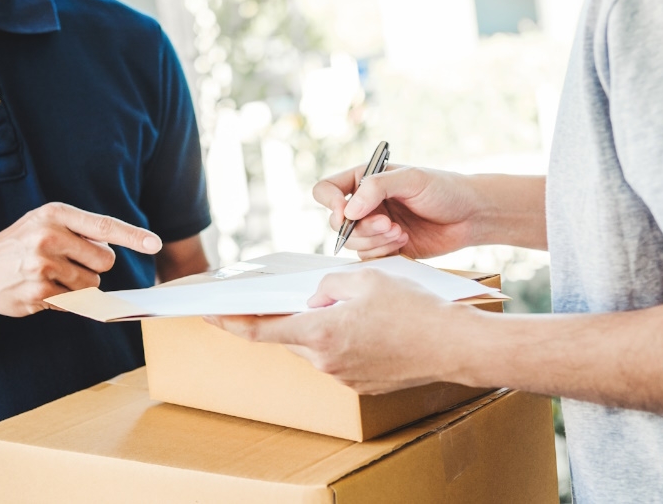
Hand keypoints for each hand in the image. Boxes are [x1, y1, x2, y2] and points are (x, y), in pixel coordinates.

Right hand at [0, 202, 162, 316]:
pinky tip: (40, 290)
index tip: (155, 244)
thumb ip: (79, 232)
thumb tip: (117, 252)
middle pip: (105, 261)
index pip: (104, 226)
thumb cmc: (18, 247)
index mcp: (55, 214)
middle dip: (93, 267)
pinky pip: (74, 301)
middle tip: (65, 263)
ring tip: (48, 276)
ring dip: (78, 286)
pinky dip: (63, 300)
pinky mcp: (40, 291)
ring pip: (92, 284)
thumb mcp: (43, 224)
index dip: (133, 236)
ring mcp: (44, 264)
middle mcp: (50, 235)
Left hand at [210, 269, 464, 393]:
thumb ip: (328, 283)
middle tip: (305, 296)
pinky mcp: (363, 384)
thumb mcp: (365, 278)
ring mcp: (345, 377)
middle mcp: (327, 361)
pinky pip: (341, 358)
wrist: (453, 345)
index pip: (261, 331)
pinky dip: (346, 340)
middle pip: (293, 336)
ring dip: (325, 326)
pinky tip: (372, 326)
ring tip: (357, 307)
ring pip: (319, 346)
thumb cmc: (413, 308)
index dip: (230, 322)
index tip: (209, 314)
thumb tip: (316, 296)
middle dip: (293, 316)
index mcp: (321, 332)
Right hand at [315, 165, 478, 258]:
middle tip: (390, 225)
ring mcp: (374, 227)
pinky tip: (405, 242)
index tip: (347, 214)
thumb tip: (347, 210)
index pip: (326, 190)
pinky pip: (368, 258)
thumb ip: (376, 188)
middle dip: (363, 228)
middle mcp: (365, 204)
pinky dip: (383, 253)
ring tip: (401, 232)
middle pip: (337, 223)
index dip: (331, 204)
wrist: (471, 215)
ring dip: (375, 241)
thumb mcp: (412, 179)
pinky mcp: (386, 248)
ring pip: (352, 243)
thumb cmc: (445, 189)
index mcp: (365, 180)